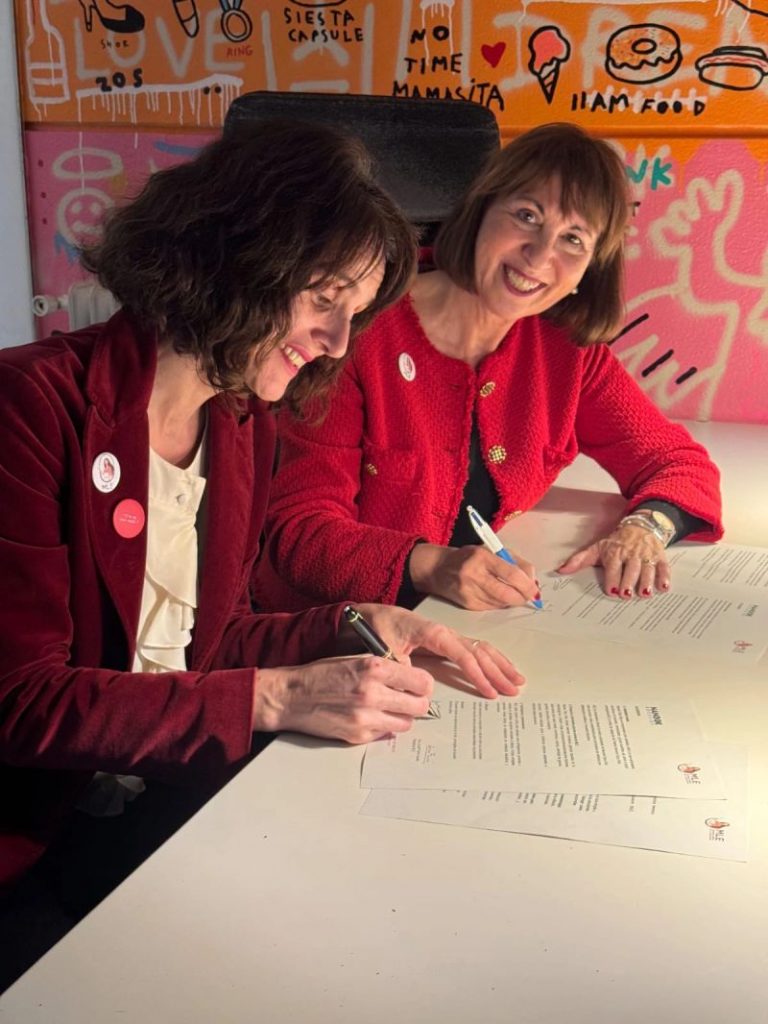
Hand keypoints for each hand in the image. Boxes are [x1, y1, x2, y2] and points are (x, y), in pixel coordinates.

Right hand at [253, 656, 432, 743]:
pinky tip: (368, 717)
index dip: (423, 685)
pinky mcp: (359, 735)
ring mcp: (366, 718)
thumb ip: (384, 668)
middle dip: (417, 703)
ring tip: (387, 709)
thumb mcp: (355, 659)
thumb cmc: (321, 674)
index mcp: (374, 668)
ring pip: (406, 724)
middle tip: (408, 700)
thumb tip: (409, 679)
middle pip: (420, 706)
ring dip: (401, 717)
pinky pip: (385, 734)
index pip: (422, 682)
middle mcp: (373, 693)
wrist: (292, 696)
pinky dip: (382, 727)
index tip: (419, 686)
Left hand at [358, 604, 525, 699]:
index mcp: (434, 633)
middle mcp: (446, 632)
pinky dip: (491, 659)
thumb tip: (418, 686)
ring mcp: (448, 635)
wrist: (372, 613)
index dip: (478, 675)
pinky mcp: (446, 640)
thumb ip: (402, 666)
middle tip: (513, 690)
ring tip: (516, 680)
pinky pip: (474, 649)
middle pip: (479, 652)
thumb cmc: (379, 627)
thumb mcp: (385, 648)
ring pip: (481, 648)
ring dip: (500, 664)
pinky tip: (500, 668)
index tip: (490, 692)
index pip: (464, 656)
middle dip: (497, 672)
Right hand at [408, 543, 538, 610]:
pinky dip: (500, 604)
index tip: (535, 590)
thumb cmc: (471, 557)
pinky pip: (492, 608)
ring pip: (501, 603)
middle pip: (506, 593)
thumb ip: (516, 563)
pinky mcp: (467, 604)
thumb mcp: (492, 551)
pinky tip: (499, 597)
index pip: (511, 574)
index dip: (527, 585)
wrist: (439, 569)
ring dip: (512, 601)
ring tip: (514, 594)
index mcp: (482, 556)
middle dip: (522, 597)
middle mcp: (473, 574)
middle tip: (529, 596)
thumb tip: (533, 581)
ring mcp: (468, 591)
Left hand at [557, 524, 670, 598]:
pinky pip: (663, 567)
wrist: (640, 526)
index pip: (614, 566)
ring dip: (646, 581)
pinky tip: (663, 587)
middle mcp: (631, 553)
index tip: (612, 590)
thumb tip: (560, 571)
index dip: (613, 578)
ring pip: (647, 569)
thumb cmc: (616, 542)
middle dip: (628, 581)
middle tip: (626, 594)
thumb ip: (579, 560)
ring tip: (644, 594)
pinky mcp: (660, 556)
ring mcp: (646, 555)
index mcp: (615, 552)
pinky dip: (664, 577)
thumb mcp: (597, 548)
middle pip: (631, 568)